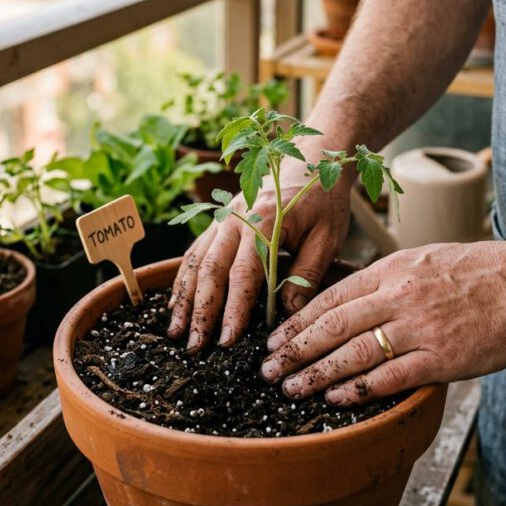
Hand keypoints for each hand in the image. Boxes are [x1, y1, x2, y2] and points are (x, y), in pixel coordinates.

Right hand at [168, 161, 352, 351]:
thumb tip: (288, 315)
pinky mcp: (219, 222)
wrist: (309, 159)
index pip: (243, 273)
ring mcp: (223, 219)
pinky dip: (184, 280)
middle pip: (211, 271)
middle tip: (195, 346)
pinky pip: (195, 253)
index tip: (227, 340)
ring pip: (196, 262)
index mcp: (264, 221)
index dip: (233, 309)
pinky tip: (177, 304)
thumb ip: (307, 273)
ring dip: (185, 299)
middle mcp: (235, 218)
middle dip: (201, 312)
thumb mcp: (327, 237)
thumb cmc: (323, 200)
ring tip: (177, 332)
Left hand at [260, 239, 505, 404]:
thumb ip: (388, 279)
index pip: (331, 297)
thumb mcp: (426, 259)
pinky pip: (390, 377)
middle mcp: (400, 296)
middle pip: (333, 326)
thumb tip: (351, 301)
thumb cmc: (481, 271)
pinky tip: (335, 398)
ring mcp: (420, 328)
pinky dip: (358, 390)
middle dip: (295, 350)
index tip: (275, 339)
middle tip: (268, 369)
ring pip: (354, 354)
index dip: (298, 321)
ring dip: (317, 374)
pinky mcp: (443, 358)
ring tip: (290, 388)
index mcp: (393, 269)